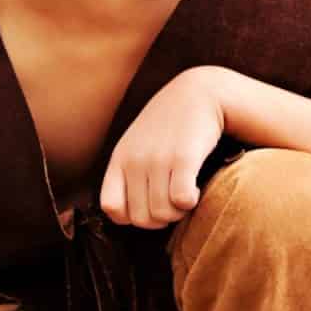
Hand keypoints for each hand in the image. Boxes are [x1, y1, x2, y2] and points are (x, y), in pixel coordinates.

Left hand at [100, 67, 223, 227]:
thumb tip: (130, 214)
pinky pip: (181, 201)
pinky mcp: (183, 157)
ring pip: (163, 214)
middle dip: (160, 219)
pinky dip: (190, 203)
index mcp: (120, 159)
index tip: (149, 205)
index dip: (131, 216)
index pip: (111, 208)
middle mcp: (135, 160)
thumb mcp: (137, 143)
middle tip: (173, 202)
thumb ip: (129, 173)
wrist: (199, 92)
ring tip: (184, 194)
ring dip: (178, 212)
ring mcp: (158, 159)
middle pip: (141, 219)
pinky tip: (195, 190)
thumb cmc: (169, 125)